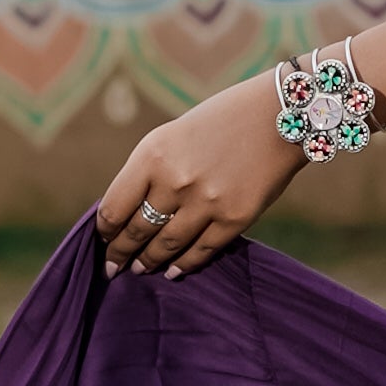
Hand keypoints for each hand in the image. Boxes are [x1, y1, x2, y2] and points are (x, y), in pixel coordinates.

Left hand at [93, 75, 305, 281]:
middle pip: (136, 231)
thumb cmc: (222, 121)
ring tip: (141, 269)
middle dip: (121, 254)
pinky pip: (201, 251)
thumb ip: (149, 172)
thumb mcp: (172, 136)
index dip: (105, 232)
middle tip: (114, 267)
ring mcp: (206, 202)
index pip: (113, 208)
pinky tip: (174, 270)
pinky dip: (184, 265)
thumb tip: (129, 214)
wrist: (279, 114)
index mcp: (152, 155)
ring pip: (166, 246)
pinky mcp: (235, 217)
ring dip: (149, 262)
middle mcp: (175, 180)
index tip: (105, 240)